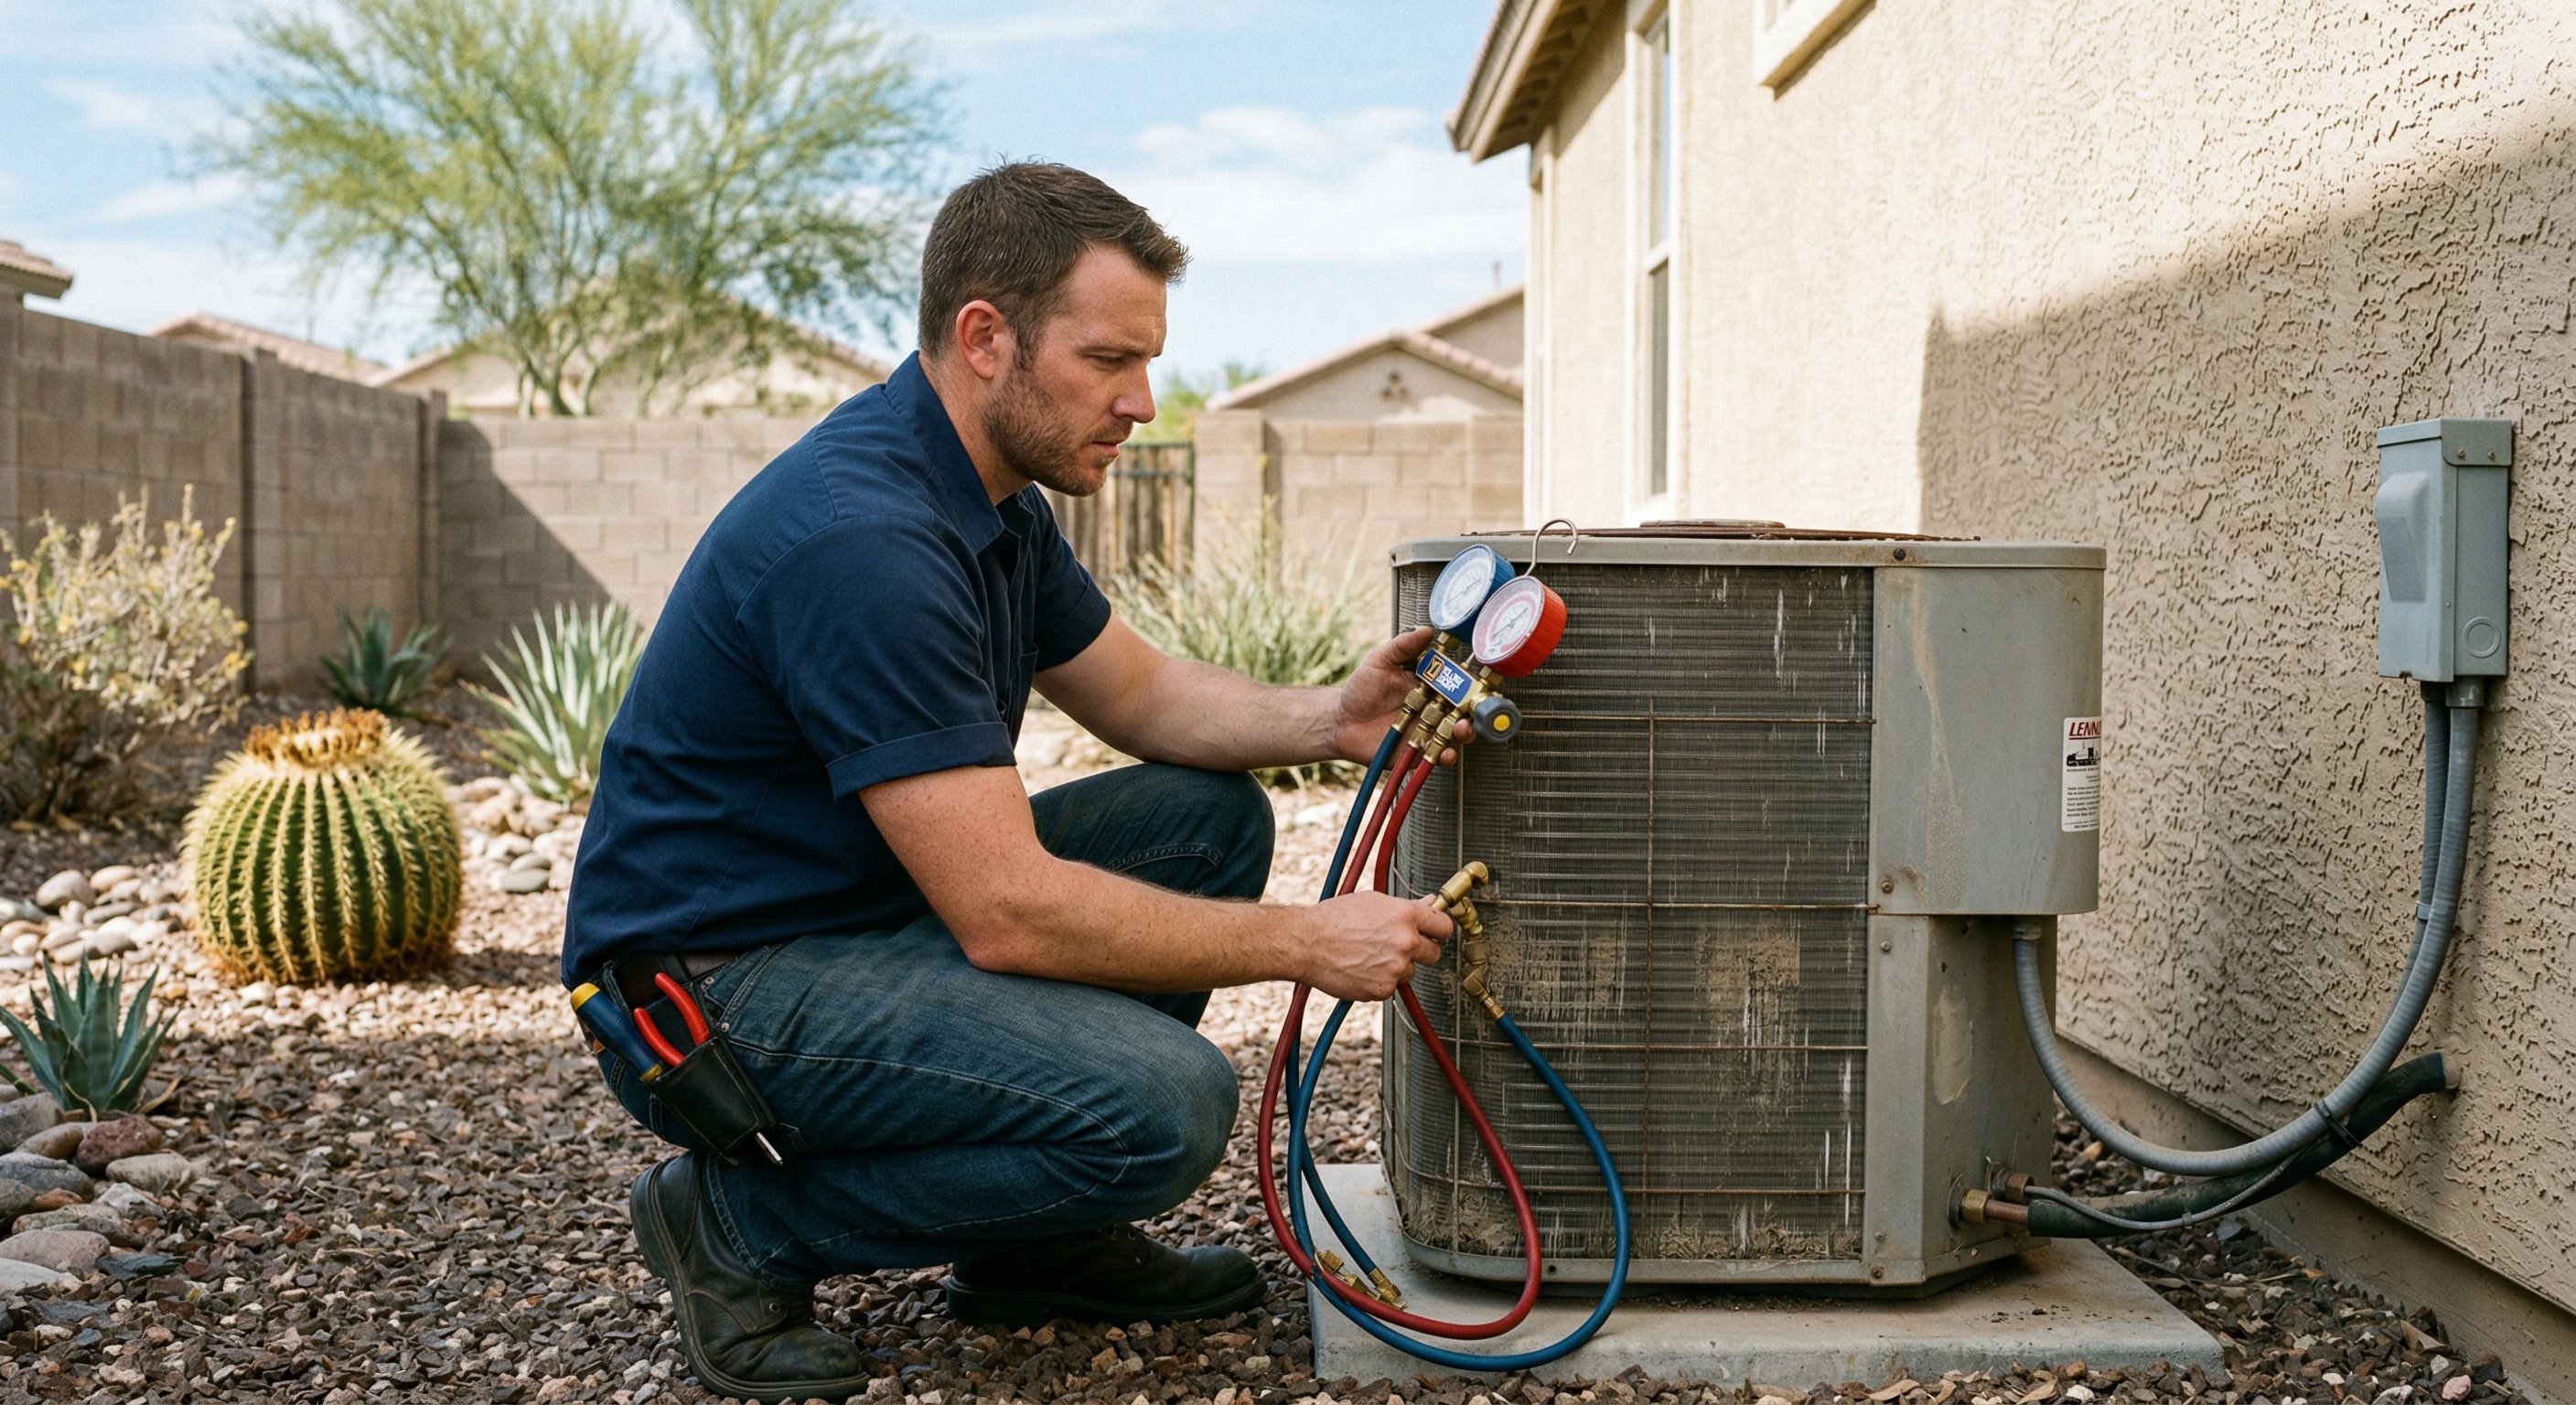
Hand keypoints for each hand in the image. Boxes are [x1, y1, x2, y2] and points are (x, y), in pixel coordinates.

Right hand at [1301, 892, 1453, 1000]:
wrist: (1307, 943)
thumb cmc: (1334, 918)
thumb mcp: (1373, 901)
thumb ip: (1405, 906)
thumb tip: (1430, 904)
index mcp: (1405, 915)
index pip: (1443, 926)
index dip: (1438, 929)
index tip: (1434, 932)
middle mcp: (1405, 942)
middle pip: (1434, 953)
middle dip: (1421, 950)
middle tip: (1400, 946)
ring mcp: (1395, 968)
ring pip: (1410, 971)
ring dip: (1397, 966)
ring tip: (1370, 954)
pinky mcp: (1383, 989)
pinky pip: (1392, 986)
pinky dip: (1380, 980)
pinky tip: (1362, 967)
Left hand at [1332, 627, 1472, 765]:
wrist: (1341, 722)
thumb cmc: (1361, 689)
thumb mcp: (1379, 661)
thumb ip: (1402, 646)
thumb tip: (1426, 630)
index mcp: (1431, 684)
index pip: (1459, 681)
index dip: (1474, 681)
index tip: (1481, 679)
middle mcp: (1436, 707)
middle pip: (1466, 709)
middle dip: (1476, 709)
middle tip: (1474, 707)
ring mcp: (1430, 729)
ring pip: (1458, 733)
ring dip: (1465, 732)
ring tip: (1462, 728)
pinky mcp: (1421, 751)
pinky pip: (1440, 756)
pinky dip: (1447, 756)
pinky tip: (1446, 753)